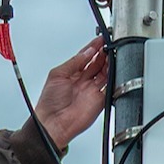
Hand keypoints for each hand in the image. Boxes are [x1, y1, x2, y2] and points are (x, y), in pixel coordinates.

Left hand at [29, 38, 109, 153]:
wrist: (54, 123)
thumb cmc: (50, 102)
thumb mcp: (57, 74)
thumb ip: (74, 62)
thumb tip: (87, 52)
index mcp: (71, 73)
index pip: (86, 56)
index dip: (93, 47)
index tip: (100, 39)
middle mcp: (83, 81)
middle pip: (97, 63)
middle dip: (103, 53)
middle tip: (108, 46)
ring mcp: (92, 90)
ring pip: (105, 73)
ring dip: (109, 63)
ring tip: (111, 55)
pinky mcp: (100, 100)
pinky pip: (110, 87)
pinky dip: (113, 78)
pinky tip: (113, 69)